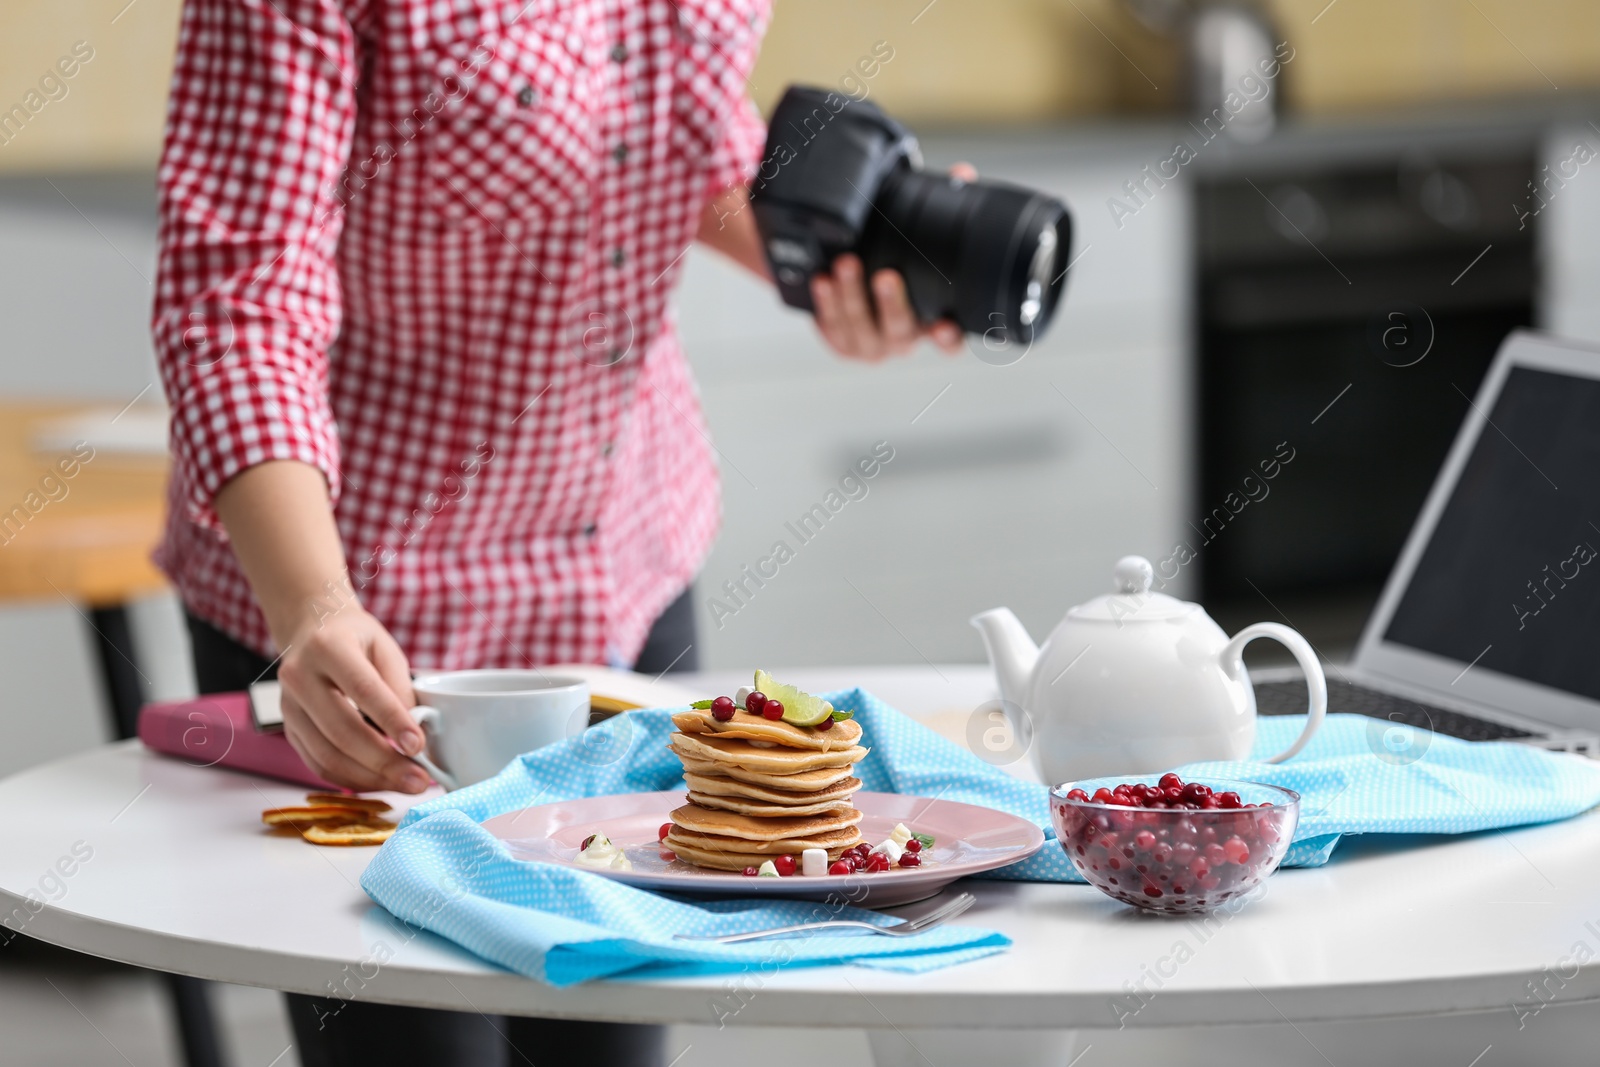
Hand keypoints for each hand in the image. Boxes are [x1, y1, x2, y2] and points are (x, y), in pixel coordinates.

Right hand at [276, 606, 429, 792]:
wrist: (311, 631)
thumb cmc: (355, 639)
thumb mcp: (385, 648)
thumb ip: (399, 686)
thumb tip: (414, 734)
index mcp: (328, 647)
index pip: (363, 689)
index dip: (392, 721)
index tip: (418, 746)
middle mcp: (300, 677)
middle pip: (342, 730)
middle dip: (384, 761)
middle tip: (418, 780)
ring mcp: (289, 706)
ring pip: (327, 755)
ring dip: (370, 778)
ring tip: (405, 784)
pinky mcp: (289, 729)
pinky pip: (318, 764)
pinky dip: (351, 779)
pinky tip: (379, 781)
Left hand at [810, 162, 977, 362]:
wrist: (854, 284)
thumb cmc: (897, 263)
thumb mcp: (919, 239)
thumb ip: (942, 211)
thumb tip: (962, 174)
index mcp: (931, 322)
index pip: (949, 341)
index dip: (949, 339)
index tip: (944, 325)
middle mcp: (904, 338)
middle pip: (901, 331)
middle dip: (892, 305)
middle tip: (886, 277)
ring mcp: (872, 344)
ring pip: (862, 328)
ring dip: (852, 297)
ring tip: (845, 265)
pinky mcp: (843, 342)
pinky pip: (833, 327)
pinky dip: (827, 303)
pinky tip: (822, 282)